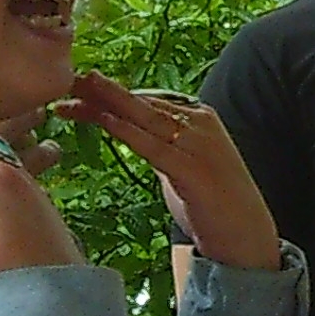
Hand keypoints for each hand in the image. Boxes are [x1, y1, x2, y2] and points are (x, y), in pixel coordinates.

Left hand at [54, 72, 282, 270]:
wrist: (246, 238)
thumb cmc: (212, 206)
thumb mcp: (181, 167)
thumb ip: (159, 147)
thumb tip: (129, 134)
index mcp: (200, 118)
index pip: (146, 100)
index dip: (110, 94)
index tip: (77, 89)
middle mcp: (201, 123)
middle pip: (142, 102)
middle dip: (102, 90)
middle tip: (68, 78)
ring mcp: (199, 143)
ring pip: (143, 116)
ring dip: (105, 103)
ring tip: (74, 91)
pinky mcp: (194, 168)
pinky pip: (152, 144)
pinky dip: (124, 129)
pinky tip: (102, 121)